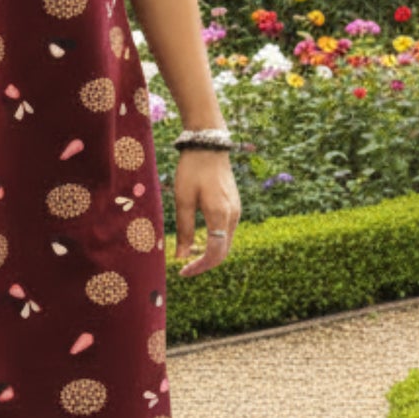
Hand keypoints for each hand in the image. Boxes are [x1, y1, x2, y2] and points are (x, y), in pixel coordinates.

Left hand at [172, 148, 239, 277]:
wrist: (208, 145)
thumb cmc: (192, 170)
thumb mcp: (183, 200)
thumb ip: (184, 230)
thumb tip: (182, 257)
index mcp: (221, 215)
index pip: (215, 254)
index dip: (199, 267)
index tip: (182, 271)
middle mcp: (233, 216)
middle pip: (223, 252)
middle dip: (204, 263)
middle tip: (184, 267)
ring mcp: (236, 211)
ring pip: (226, 242)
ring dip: (209, 253)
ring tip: (189, 253)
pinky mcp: (234, 205)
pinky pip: (226, 231)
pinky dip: (215, 241)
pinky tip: (199, 238)